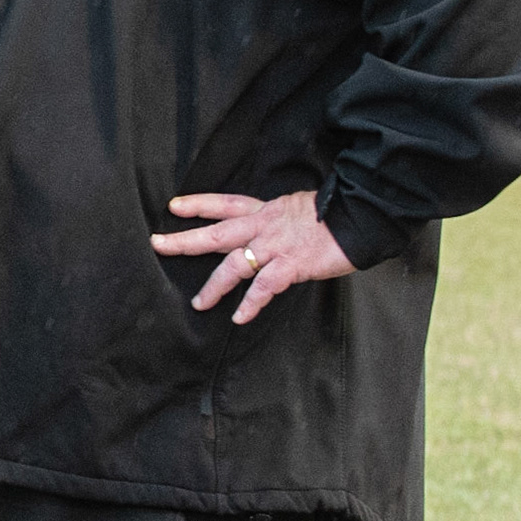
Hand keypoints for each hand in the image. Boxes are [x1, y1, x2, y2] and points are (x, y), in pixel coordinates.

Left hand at [149, 190, 355, 323]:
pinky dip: (250, 304)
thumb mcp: (300, 207)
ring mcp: (276, 245)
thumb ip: (281, 220)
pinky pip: (264, 287)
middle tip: (158, 244)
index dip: (198, 204)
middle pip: (216, 232)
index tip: (174, 206)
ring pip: (233, 265)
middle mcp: (264, 225)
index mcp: (266, 210)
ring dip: (213, 286)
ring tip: (199, 303)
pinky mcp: (292, 265)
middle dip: (185, 240)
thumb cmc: (336, 214)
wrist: (362, 215)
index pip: (225, 203)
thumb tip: (271, 230)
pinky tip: (239, 317)